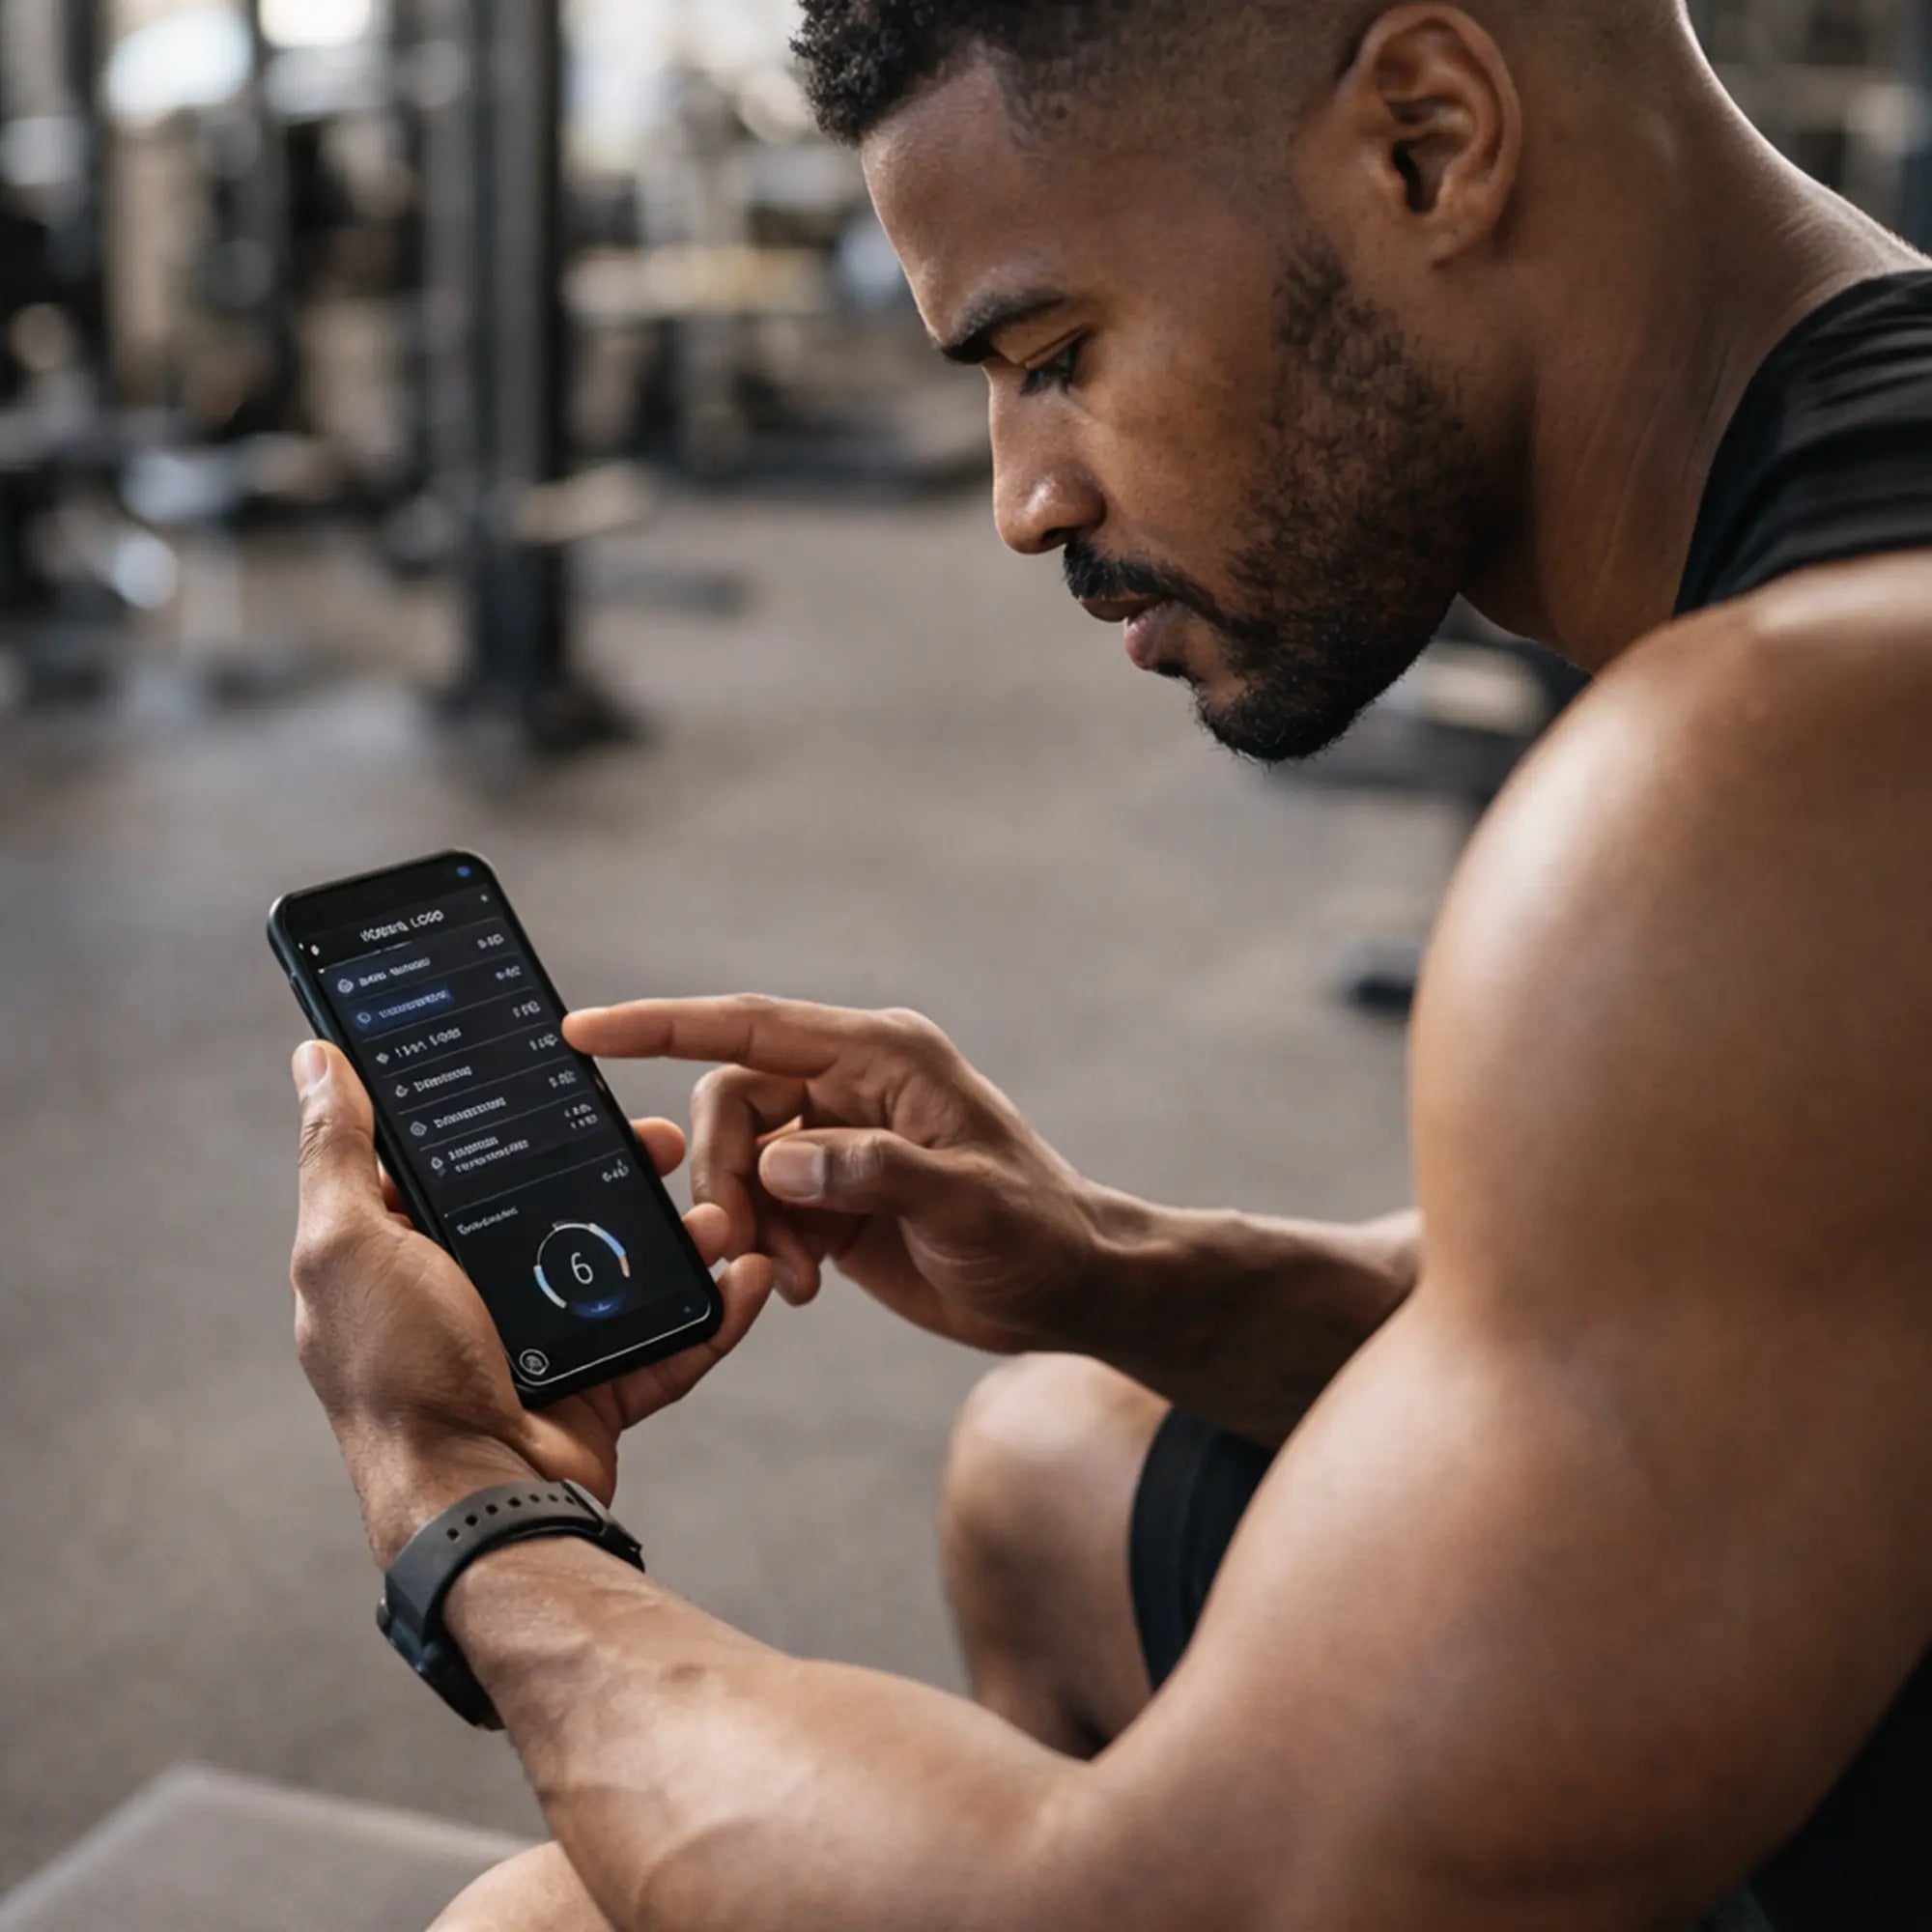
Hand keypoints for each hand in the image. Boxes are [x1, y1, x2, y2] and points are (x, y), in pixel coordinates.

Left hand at [287, 1041, 775, 1563]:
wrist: (477, 1500)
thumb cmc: (396, 1376)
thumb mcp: (346, 1244)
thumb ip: (337, 1150)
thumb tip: (316, 1058)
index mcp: (407, 1252)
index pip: (466, 1161)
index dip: (518, 1114)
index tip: (571, 1075)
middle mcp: (473, 1293)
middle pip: (563, 1203)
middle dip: (625, 1166)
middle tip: (665, 1140)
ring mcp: (543, 1342)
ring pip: (627, 1265)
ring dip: (683, 1235)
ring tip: (716, 1214)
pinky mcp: (600, 1387)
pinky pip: (671, 1338)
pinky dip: (716, 1311)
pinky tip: (748, 1277)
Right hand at [562, 998, 1107, 1354]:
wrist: (1071, 1288)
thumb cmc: (1037, 1234)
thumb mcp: (966, 1205)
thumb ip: (875, 1172)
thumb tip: (782, 1161)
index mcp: (883, 1056)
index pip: (750, 1026)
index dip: (661, 1023)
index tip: (583, 1031)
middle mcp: (852, 1085)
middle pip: (731, 1103)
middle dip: (723, 1175)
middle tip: (748, 1244)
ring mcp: (840, 1139)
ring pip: (738, 1159)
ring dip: (746, 1221)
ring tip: (795, 1277)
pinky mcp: (833, 1191)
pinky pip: (759, 1205)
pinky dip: (764, 1247)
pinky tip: (805, 1285)